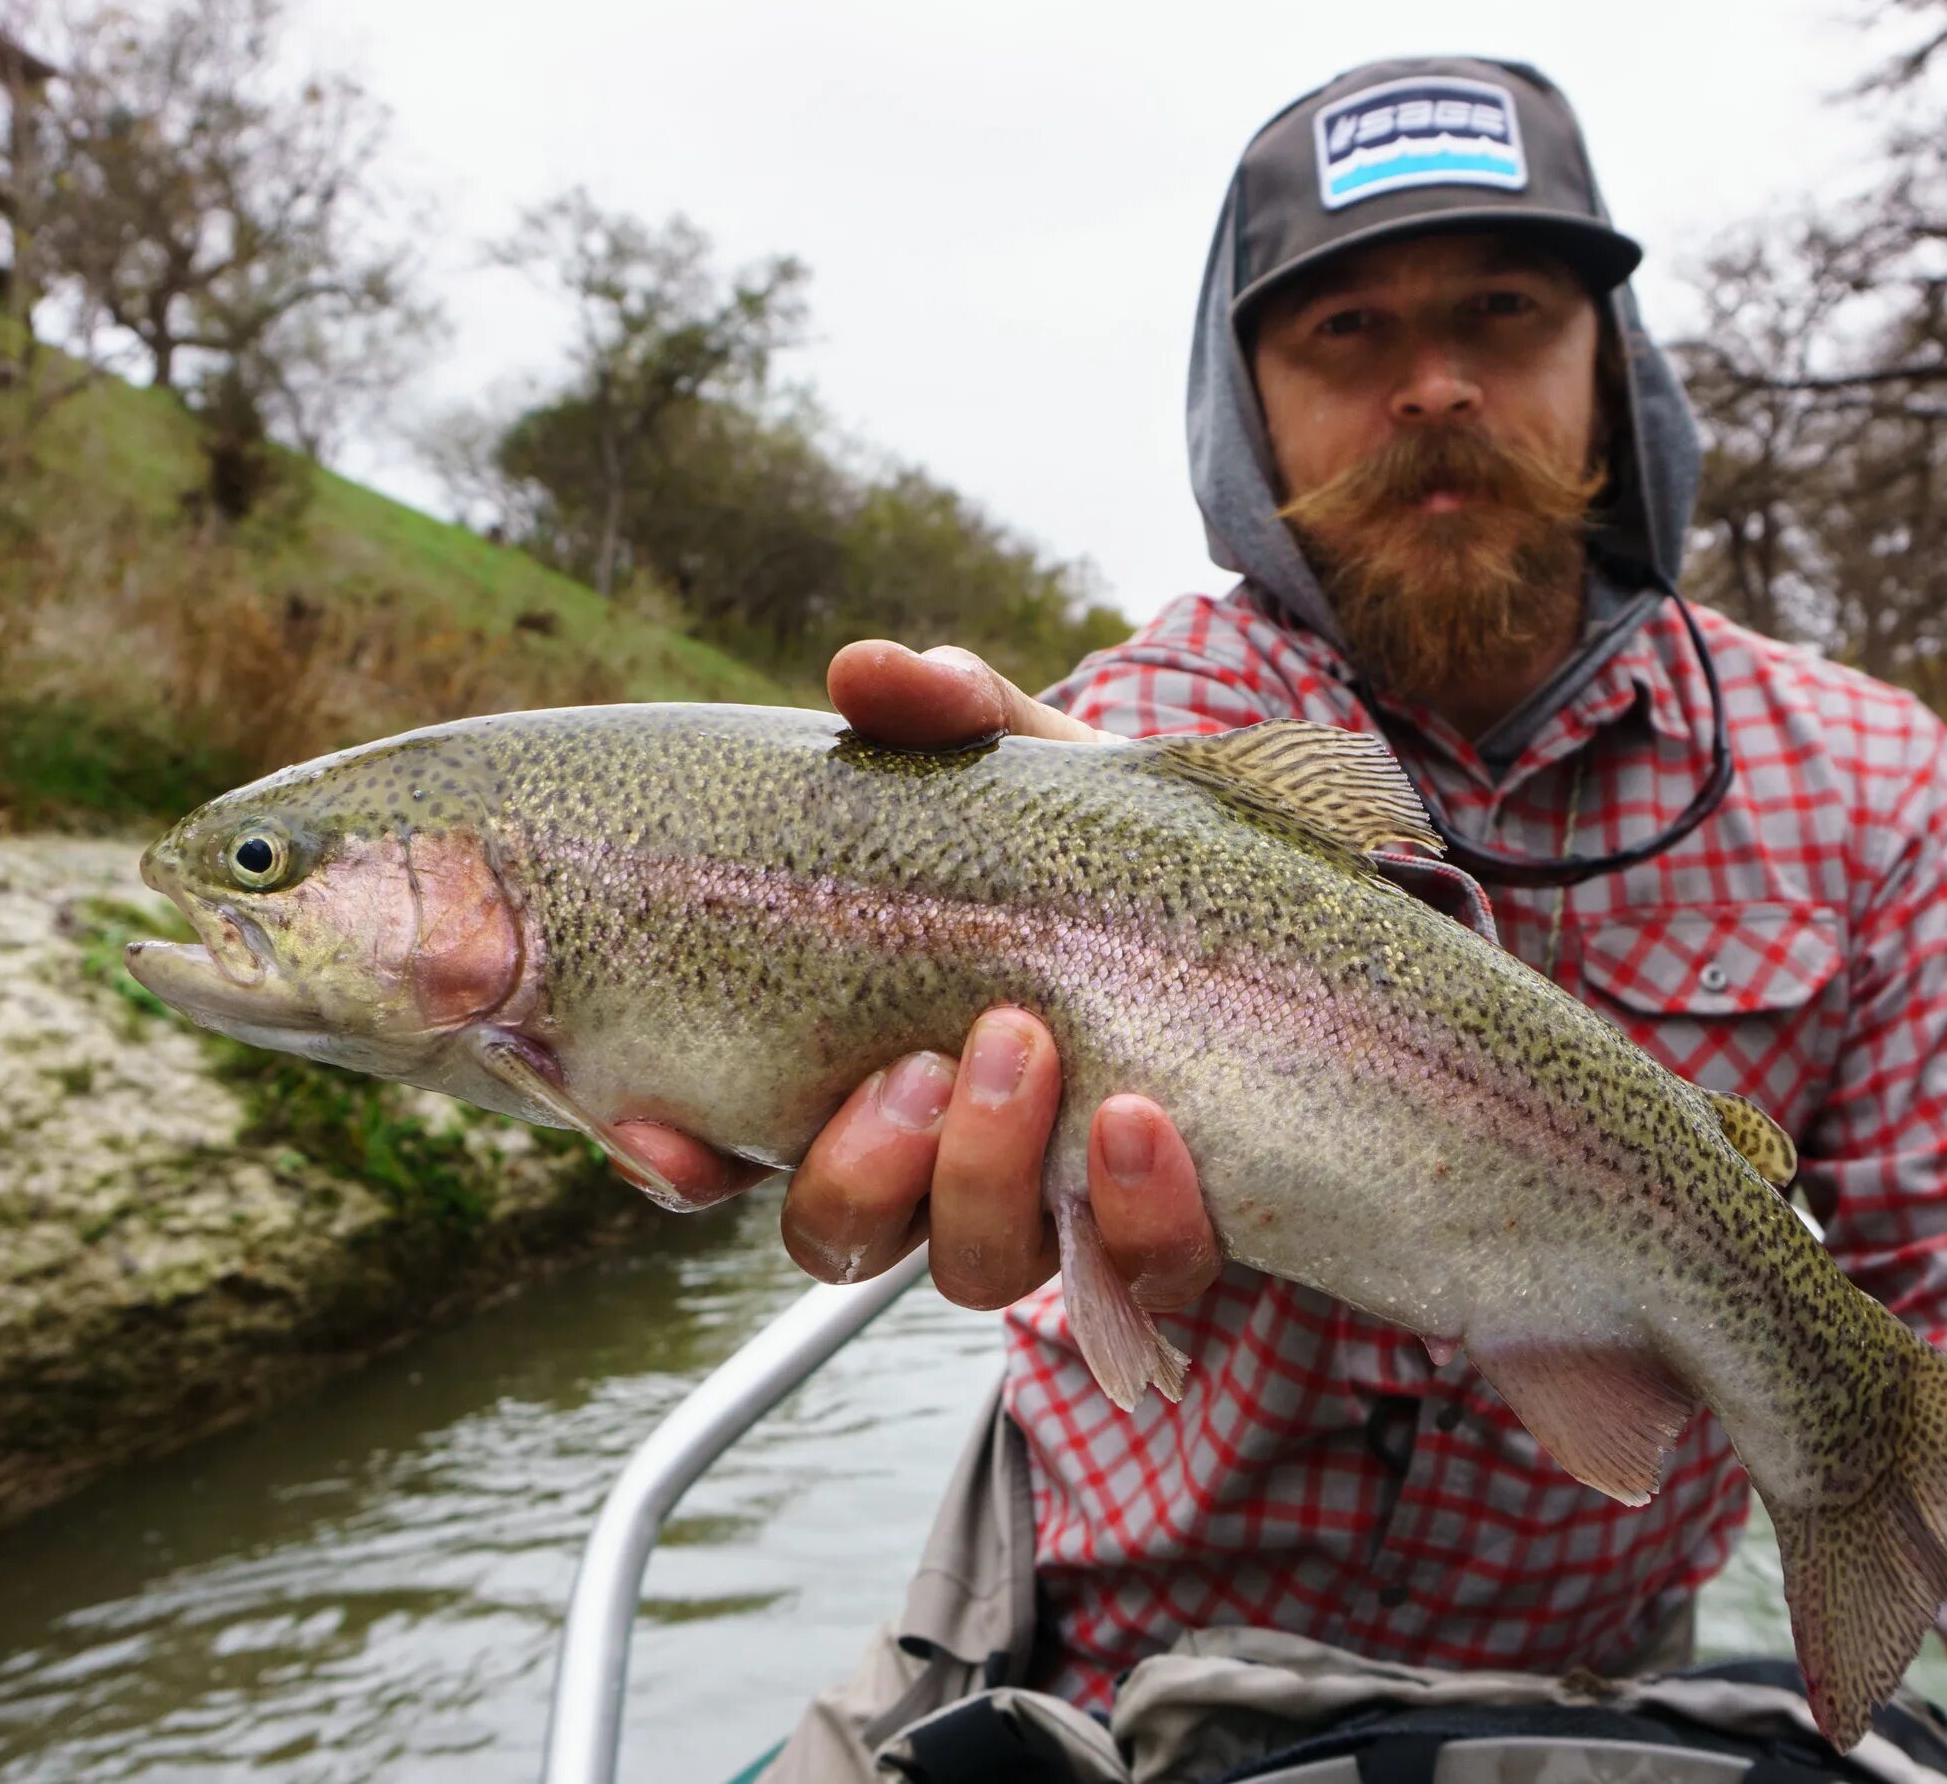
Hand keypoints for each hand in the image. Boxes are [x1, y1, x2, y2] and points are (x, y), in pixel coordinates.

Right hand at [608, 641, 1221, 1313]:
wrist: (1278, 912)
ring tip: (1022, 1046)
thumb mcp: (1035, 770)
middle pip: (838, 1234)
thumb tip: (865, 670)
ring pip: (970, 1268)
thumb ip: (951, 718)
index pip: (725, 1154)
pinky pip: (1135, 1275)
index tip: (668, 1128)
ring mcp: (1048, 1212)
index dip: (676, 1160)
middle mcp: (936, 1165)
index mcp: (859, 1067)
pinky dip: (1135, 1214)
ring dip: (981, 1172)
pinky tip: (1143, 1123)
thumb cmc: (1111, 852)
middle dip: (859, 1166)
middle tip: (917, 1063)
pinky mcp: (1162, 1237)